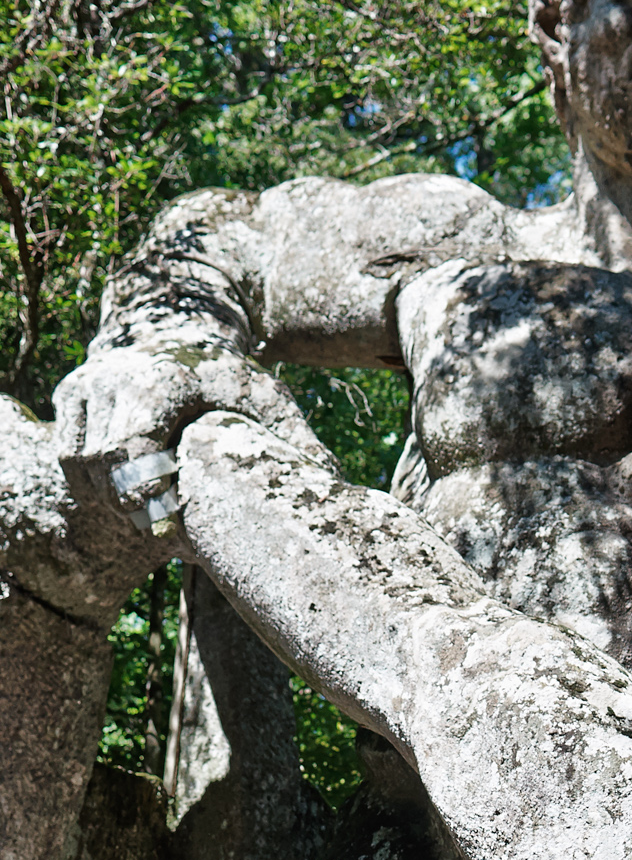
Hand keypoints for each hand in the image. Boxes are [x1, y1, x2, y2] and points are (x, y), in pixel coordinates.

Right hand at [54, 338, 333, 527]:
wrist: (185, 330)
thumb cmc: (232, 377)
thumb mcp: (268, 399)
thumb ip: (296, 438)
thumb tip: (335, 479)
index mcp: (161, 381)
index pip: (131, 450)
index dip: (144, 495)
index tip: (167, 520)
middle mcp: (115, 376)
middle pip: (102, 464)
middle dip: (128, 503)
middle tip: (158, 529)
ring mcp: (86, 383)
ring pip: (79, 462)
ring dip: (106, 496)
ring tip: (143, 516)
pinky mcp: (70, 393)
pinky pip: (68, 454)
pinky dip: (89, 482)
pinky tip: (122, 496)